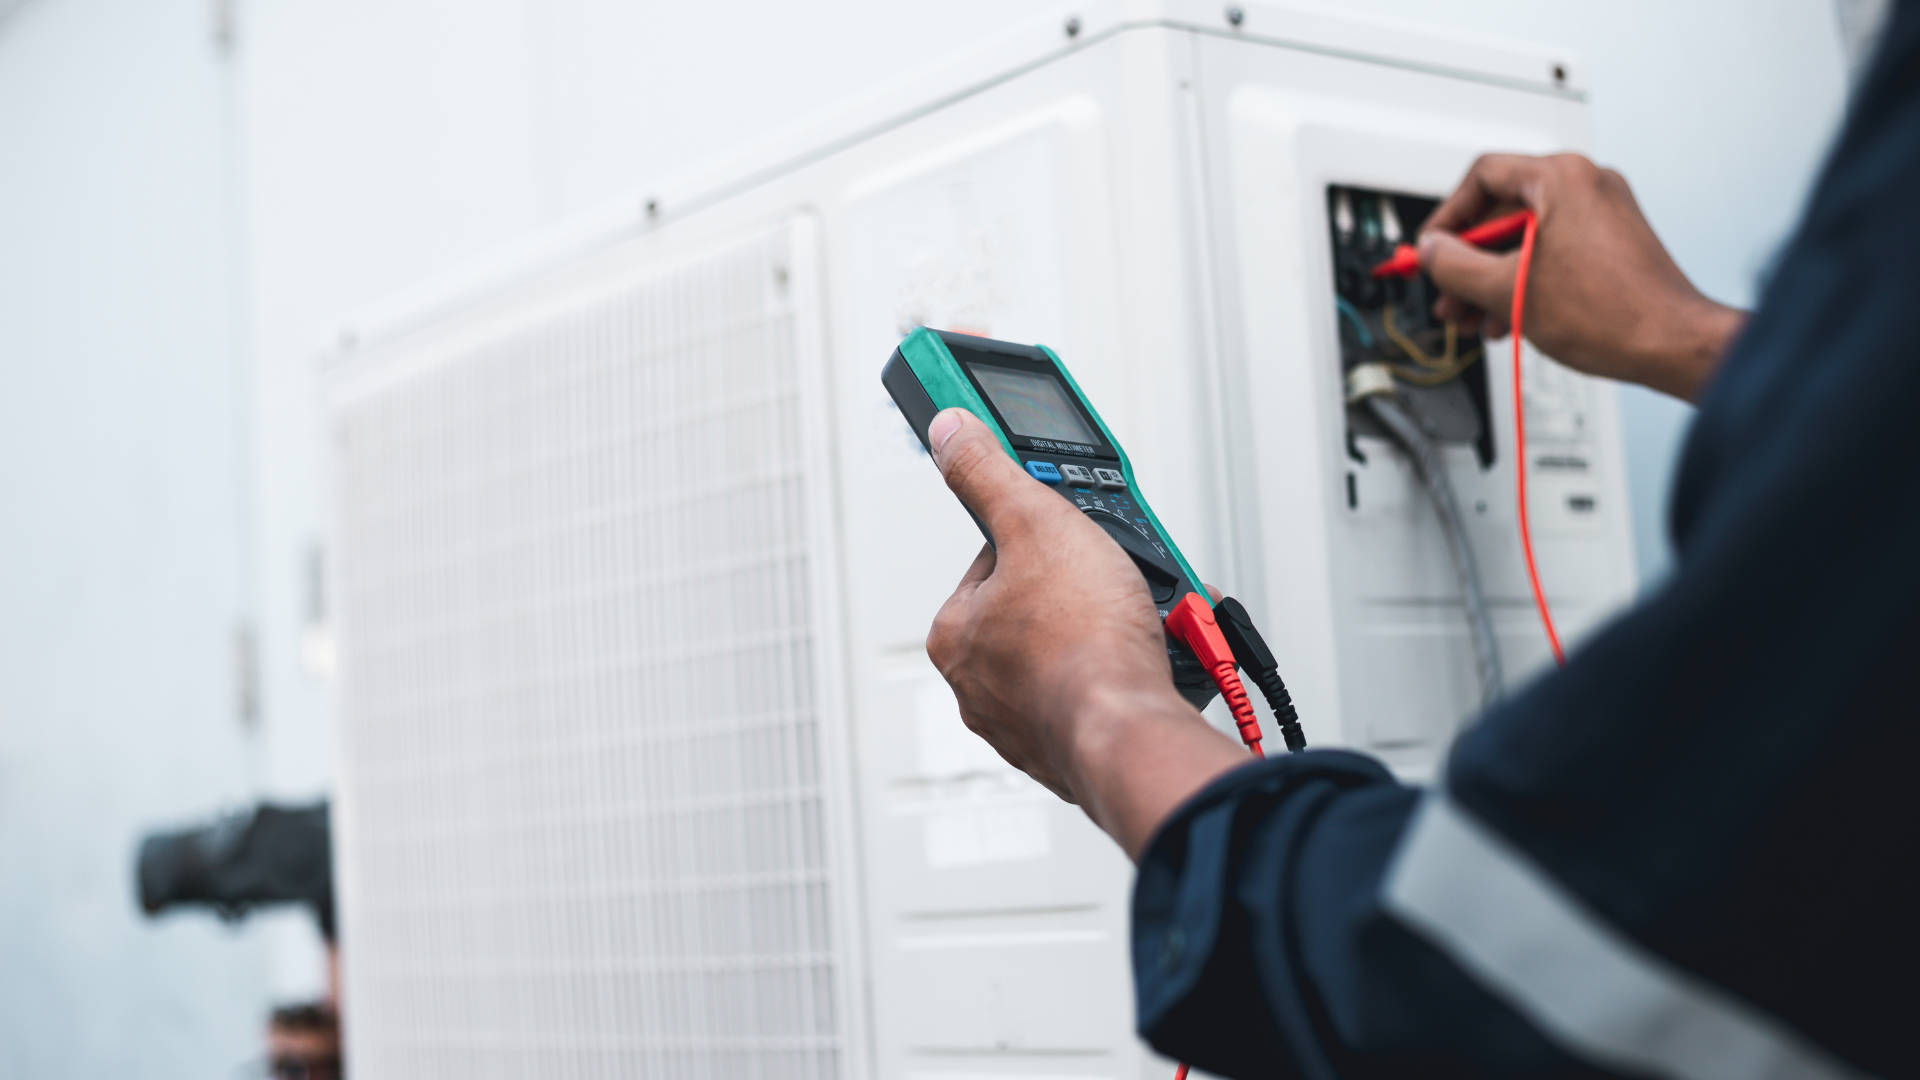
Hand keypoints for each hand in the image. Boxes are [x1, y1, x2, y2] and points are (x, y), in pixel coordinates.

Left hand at [923, 408, 1247, 858]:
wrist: (1131, 732)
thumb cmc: (1083, 643)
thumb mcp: (1036, 523)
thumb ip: (989, 474)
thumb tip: (950, 431)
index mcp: (957, 633)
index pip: (996, 559)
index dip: (1046, 537)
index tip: (1078, 536)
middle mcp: (980, 683)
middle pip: (1042, 605)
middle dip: (1092, 587)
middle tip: (1124, 581)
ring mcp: (1025, 721)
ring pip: (1078, 650)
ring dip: (1118, 628)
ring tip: (1149, 619)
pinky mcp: (1071, 748)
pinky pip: (1104, 691)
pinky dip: (1129, 673)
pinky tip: (1151, 662)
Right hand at [1419, 153, 1746, 401]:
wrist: (1673, 344)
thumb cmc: (1613, 314)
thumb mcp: (1507, 290)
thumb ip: (1454, 265)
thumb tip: (1430, 252)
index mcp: (1562, 178)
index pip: (1482, 176)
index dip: (1447, 217)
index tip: (1431, 249)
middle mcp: (1586, 185)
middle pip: (1502, 212)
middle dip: (1468, 261)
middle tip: (1449, 293)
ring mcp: (1603, 212)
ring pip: (1526, 237)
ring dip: (1492, 277)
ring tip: (1474, 316)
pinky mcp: (1613, 241)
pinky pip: (1552, 251)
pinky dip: (1524, 279)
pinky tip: (1509, 316)